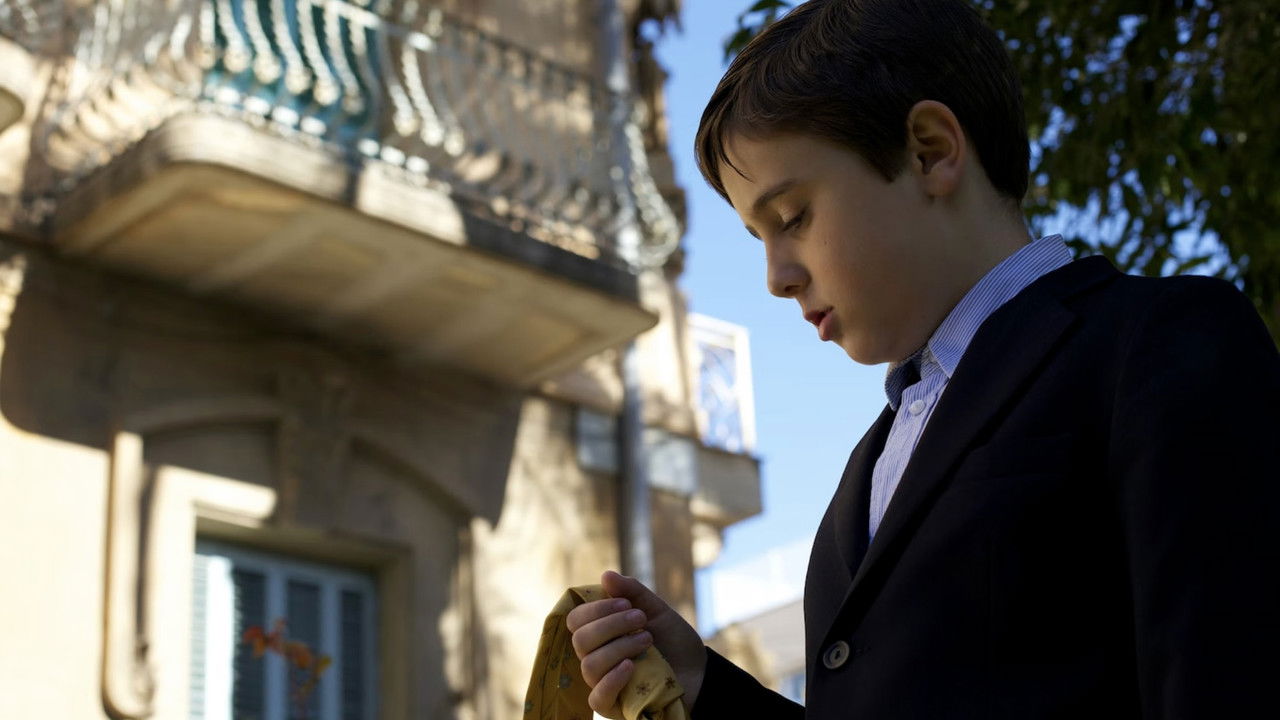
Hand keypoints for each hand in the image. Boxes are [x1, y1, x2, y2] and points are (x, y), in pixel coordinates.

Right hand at [566, 570, 706, 717]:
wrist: (699, 670)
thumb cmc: (673, 640)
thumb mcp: (656, 611)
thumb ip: (632, 592)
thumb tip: (606, 575)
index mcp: (599, 634)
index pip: (576, 620)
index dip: (596, 609)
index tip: (626, 604)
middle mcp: (595, 657)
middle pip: (580, 640)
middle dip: (611, 625)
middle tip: (641, 620)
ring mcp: (602, 683)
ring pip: (589, 665)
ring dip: (619, 647)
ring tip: (647, 640)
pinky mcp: (613, 706)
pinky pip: (597, 698)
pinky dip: (612, 679)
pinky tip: (631, 666)